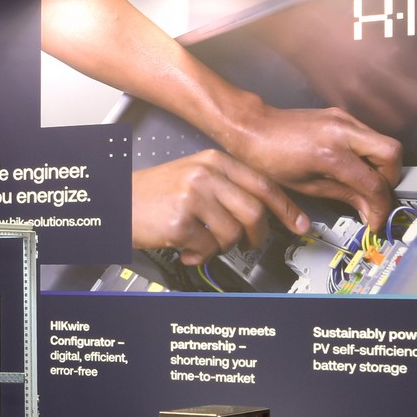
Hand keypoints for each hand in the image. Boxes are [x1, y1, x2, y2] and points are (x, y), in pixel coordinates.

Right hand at [132, 152, 308, 266]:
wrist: (116, 203)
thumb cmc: (152, 193)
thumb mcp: (193, 175)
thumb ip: (228, 187)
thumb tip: (263, 210)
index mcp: (213, 161)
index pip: (263, 183)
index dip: (286, 208)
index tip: (300, 223)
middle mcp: (205, 174)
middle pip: (254, 212)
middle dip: (256, 236)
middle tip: (249, 244)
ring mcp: (193, 196)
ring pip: (233, 234)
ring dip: (221, 247)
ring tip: (204, 243)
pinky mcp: (181, 221)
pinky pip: (209, 247)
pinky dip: (200, 255)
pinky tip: (188, 250)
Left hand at [222, 101, 403, 232]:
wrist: (251, 127)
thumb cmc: (268, 156)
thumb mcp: (306, 185)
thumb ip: (344, 195)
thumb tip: (368, 210)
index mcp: (330, 153)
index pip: (373, 182)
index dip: (380, 206)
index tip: (375, 218)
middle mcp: (341, 131)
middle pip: (392, 153)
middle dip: (391, 178)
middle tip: (376, 195)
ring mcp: (342, 119)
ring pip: (384, 141)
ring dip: (382, 165)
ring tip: (364, 182)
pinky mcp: (340, 115)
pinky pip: (368, 135)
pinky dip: (369, 153)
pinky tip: (354, 166)